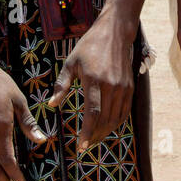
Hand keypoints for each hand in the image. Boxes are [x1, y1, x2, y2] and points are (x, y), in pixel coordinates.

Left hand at [49, 15, 133, 153]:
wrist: (115, 33)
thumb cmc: (89, 47)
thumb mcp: (71, 63)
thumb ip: (62, 85)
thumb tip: (51, 105)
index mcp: (94, 80)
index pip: (92, 113)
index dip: (87, 132)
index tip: (80, 147)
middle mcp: (111, 86)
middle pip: (105, 120)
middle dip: (94, 137)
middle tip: (84, 147)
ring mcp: (123, 87)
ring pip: (115, 119)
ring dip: (105, 133)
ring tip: (93, 140)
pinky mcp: (129, 87)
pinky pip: (124, 112)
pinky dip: (116, 124)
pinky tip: (107, 128)